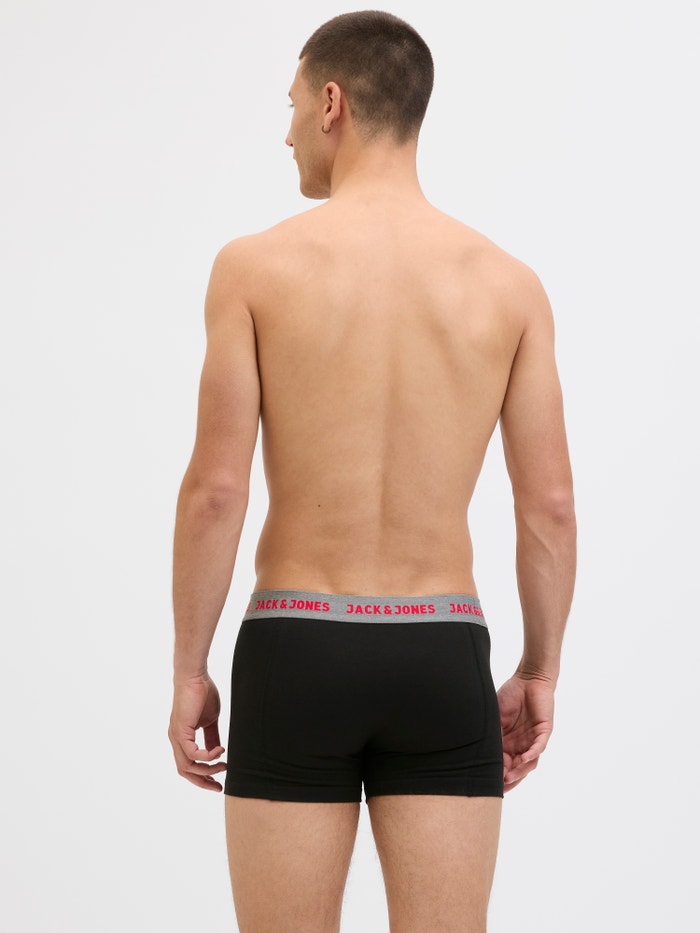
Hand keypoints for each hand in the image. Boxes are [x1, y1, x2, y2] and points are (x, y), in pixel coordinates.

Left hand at [168, 673, 226, 790]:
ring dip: (208, 770)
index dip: (202, 776)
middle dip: (203, 781)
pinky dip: (207, 756)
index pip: (188, 765)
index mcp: (182, 738)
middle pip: (185, 771)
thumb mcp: (210, 720)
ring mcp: (176, 736)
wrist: (195, 676)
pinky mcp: (180, 731)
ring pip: (188, 766)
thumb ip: (212, 736)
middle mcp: (176, 740)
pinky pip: (193, 754)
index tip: (218, 781)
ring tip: (224, 764)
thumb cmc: (203, 693)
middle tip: (219, 786)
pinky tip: (220, 751)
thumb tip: (218, 751)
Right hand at [497, 673, 554, 791]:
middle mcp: (522, 745)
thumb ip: (491, 732)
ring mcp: (534, 739)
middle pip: (517, 767)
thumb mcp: (495, 716)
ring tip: (509, 777)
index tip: (486, 781)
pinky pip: (539, 746)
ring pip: (529, 761)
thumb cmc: (510, 695)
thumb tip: (476, 748)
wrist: (528, 679)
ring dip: (520, 770)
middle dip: (509, 778)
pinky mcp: (544, 731)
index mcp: (510, 743)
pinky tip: (524, 759)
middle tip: (499, 785)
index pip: (504, 764)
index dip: (497, 773)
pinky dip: (532, 753)